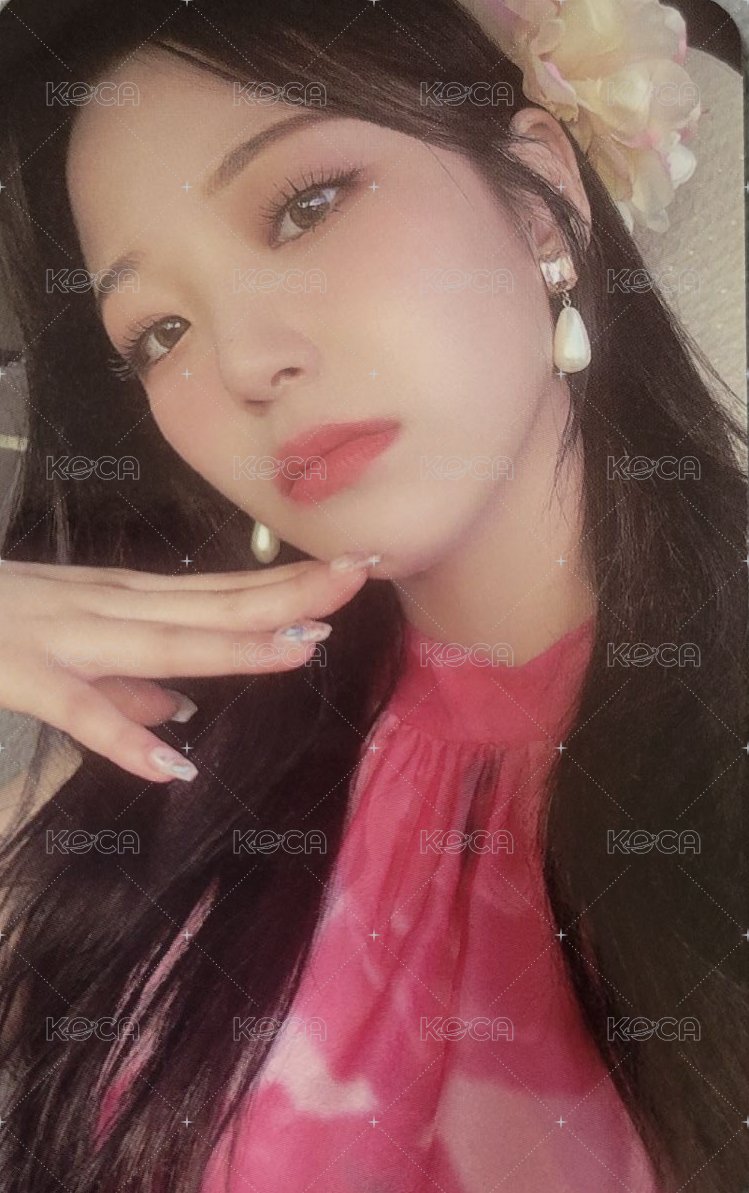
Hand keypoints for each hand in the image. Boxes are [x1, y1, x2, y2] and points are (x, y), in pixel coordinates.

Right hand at [0, 555, 373, 783]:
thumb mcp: (67, 646)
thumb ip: (124, 683)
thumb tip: (182, 713)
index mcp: (122, 599)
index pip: (220, 591)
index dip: (286, 586)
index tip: (351, 572)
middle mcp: (106, 606)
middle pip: (210, 604)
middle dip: (287, 594)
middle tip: (359, 575)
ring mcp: (64, 636)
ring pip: (161, 641)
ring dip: (232, 647)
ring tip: (303, 650)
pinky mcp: (19, 674)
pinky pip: (77, 710)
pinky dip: (123, 736)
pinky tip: (175, 766)